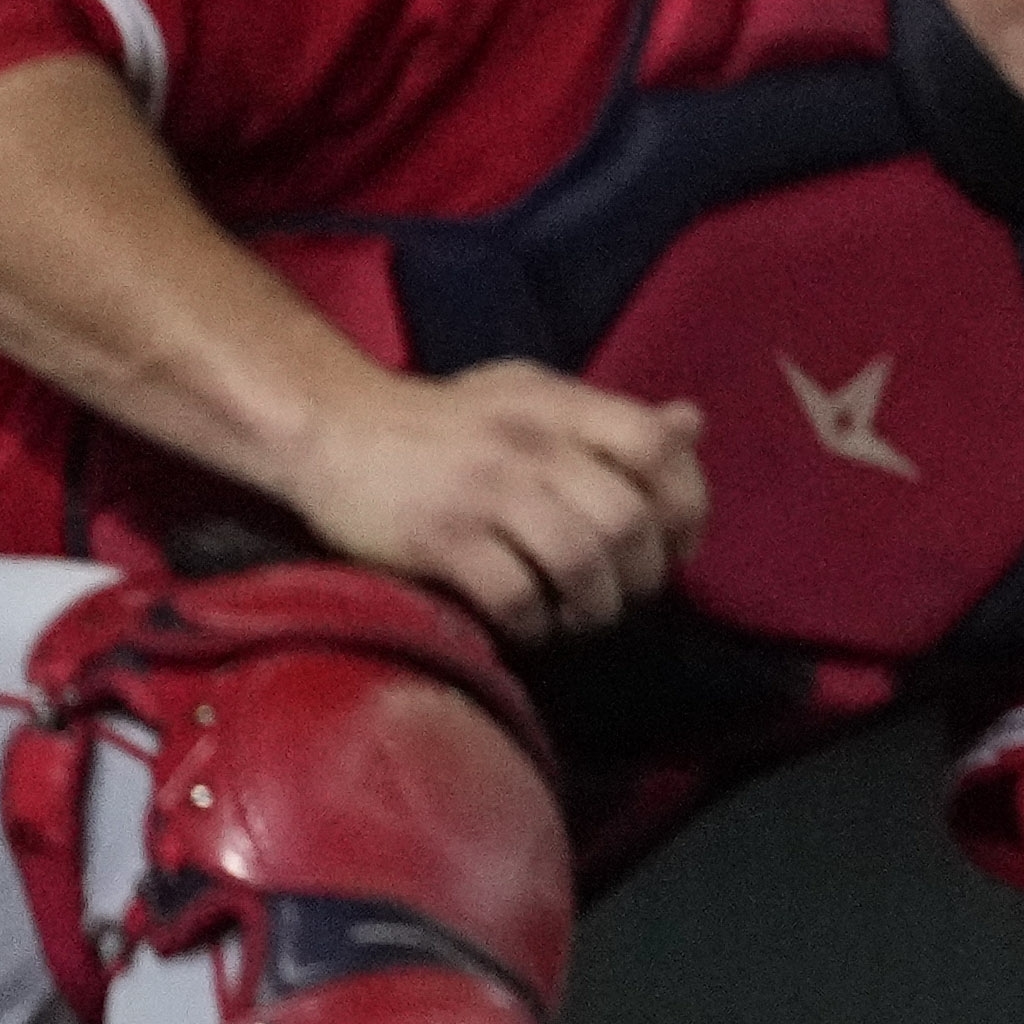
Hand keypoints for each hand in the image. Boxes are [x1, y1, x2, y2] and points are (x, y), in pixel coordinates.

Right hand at [275, 363, 709, 641]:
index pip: (658, 448)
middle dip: (644, 574)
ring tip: (584, 616)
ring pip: (581, 562)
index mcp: (561, 405)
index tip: (677, 546)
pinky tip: (532, 625)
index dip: (686, 504)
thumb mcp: (531, 398)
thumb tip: (693, 425)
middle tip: (629, 594)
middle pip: (629, 519)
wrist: (331, 428)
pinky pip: (516, 595)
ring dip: (597, 607)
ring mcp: (485, 490)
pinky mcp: (441, 537)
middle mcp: (531, 444)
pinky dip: (537, 623)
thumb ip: (609, 419)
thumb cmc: (444, 423)